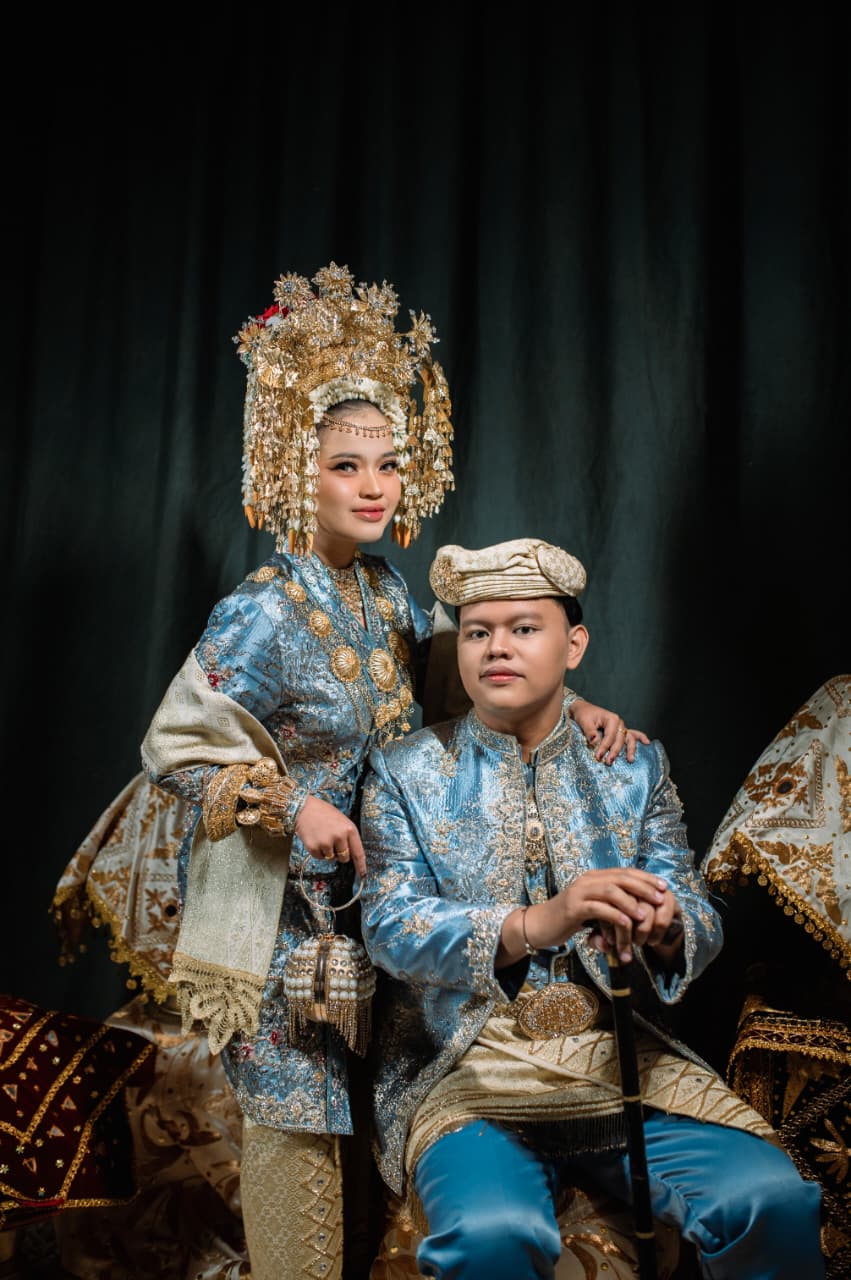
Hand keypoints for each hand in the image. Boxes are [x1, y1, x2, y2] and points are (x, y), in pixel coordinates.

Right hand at [294, 795, 365, 876]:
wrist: (304, 808)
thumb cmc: (325, 814)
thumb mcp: (343, 822)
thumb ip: (348, 837)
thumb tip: (352, 856)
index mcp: (350, 829)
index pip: (358, 853)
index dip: (361, 866)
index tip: (363, 875)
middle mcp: (339, 837)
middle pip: (345, 858)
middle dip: (340, 854)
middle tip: (333, 841)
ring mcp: (326, 843)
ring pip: (331, 859)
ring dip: (328, 852)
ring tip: (322, 836)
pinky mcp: (314, 848)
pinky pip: (320, 857)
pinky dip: (318, 851)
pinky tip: (315, 839)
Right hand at [499, 868, 669, 965]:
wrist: (539, 926)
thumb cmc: (568, 920)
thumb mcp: (593, 909)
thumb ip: (610, 905)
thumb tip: (637, 909)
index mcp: (594, 877)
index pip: (625, 872)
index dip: (646, 878)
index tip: (664, 887)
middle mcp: (587, 880)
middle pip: (621, 877)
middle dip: (644, 887)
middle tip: (661, 898)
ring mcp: (579, 892)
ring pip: (611, 890)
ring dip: (631, 902)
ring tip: (646, 914)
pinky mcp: (573, 908)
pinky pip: (598, 908)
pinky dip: (615, 915)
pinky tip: (627, 923)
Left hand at [570, 700, 650, 764]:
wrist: (583, 710)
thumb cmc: (584, 715)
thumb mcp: (584, 721)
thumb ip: (589, 731)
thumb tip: (594, 741)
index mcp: (611, 719)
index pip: (610, 736)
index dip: (604, 747)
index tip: (598, 756)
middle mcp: (619, 723)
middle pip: (620, 740)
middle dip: (615, 752)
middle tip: (608, 762)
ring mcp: (621, 727)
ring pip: (629, 738)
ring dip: (630, 749)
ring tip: (630, 759)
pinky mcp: (620, 731)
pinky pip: (632, 734)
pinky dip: (640, 737)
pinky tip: (647, 743)